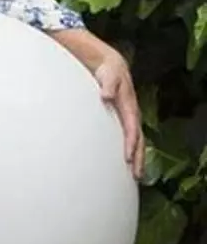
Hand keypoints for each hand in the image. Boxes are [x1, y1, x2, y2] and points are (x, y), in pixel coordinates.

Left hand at [92, 50, 143, 179]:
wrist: (113, 67)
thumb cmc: (109, 73)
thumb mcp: (108, 76)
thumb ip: (107, 85)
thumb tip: (105, 95)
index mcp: (129, 108)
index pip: (132, 130)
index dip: (131, 144)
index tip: (128, 157)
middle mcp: (132, 116)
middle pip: (139, 141)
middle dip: (139, 158)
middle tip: (136, 175)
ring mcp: (129, 119)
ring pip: (137, 142)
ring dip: (137, 159)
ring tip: (135, 176)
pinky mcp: (123, 121)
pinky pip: (130, 139)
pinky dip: (132, 152)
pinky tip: (126, 164)